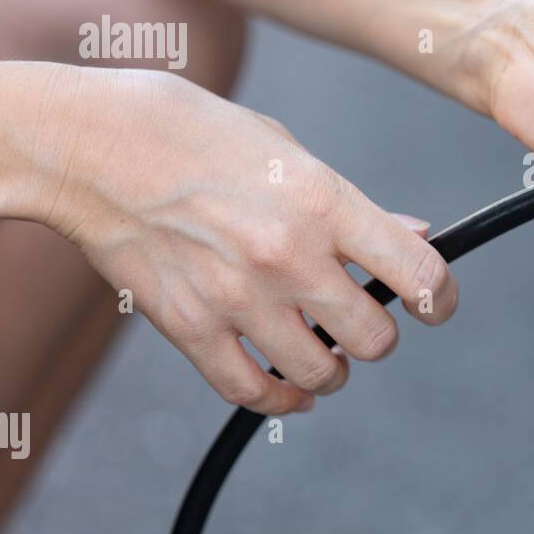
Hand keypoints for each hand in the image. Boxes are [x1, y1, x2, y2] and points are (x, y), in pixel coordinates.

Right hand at [34, 67, 456, 413]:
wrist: (92, 146)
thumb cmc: (194, 133)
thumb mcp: (288, 149)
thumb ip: (355, 205)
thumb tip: (415, 238)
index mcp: (323, 202)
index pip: (418, 273)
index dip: (440, 298)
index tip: (436, 305)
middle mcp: (289, 257)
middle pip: (376, 338)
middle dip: (378, 334)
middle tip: (360, 319)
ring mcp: (238, 298)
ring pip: (322, 374)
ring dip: (331, 369)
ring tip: (323, 352)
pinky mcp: (190, 328)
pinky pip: (251, 392)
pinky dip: (279, 400)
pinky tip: (288, 389)